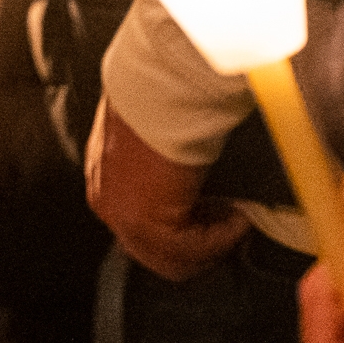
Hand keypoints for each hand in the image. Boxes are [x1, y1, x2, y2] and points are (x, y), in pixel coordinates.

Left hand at [87, 104, 248, 279]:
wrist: (163, 84)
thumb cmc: (164, 97)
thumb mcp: (158, 136)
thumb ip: (166, 167)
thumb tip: (196, 181)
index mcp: (106, 178)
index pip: (140, 228)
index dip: (183, 231)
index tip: (214, 218)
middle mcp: (107, 201)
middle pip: (153, 252)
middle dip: (197, 246)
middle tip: (230, 228)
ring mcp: (122, 215)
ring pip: (170, 258)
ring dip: (211, 245)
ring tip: (237, 222)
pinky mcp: (146, 220)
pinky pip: (188, 250)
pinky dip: (219, 239)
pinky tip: (238, 219)